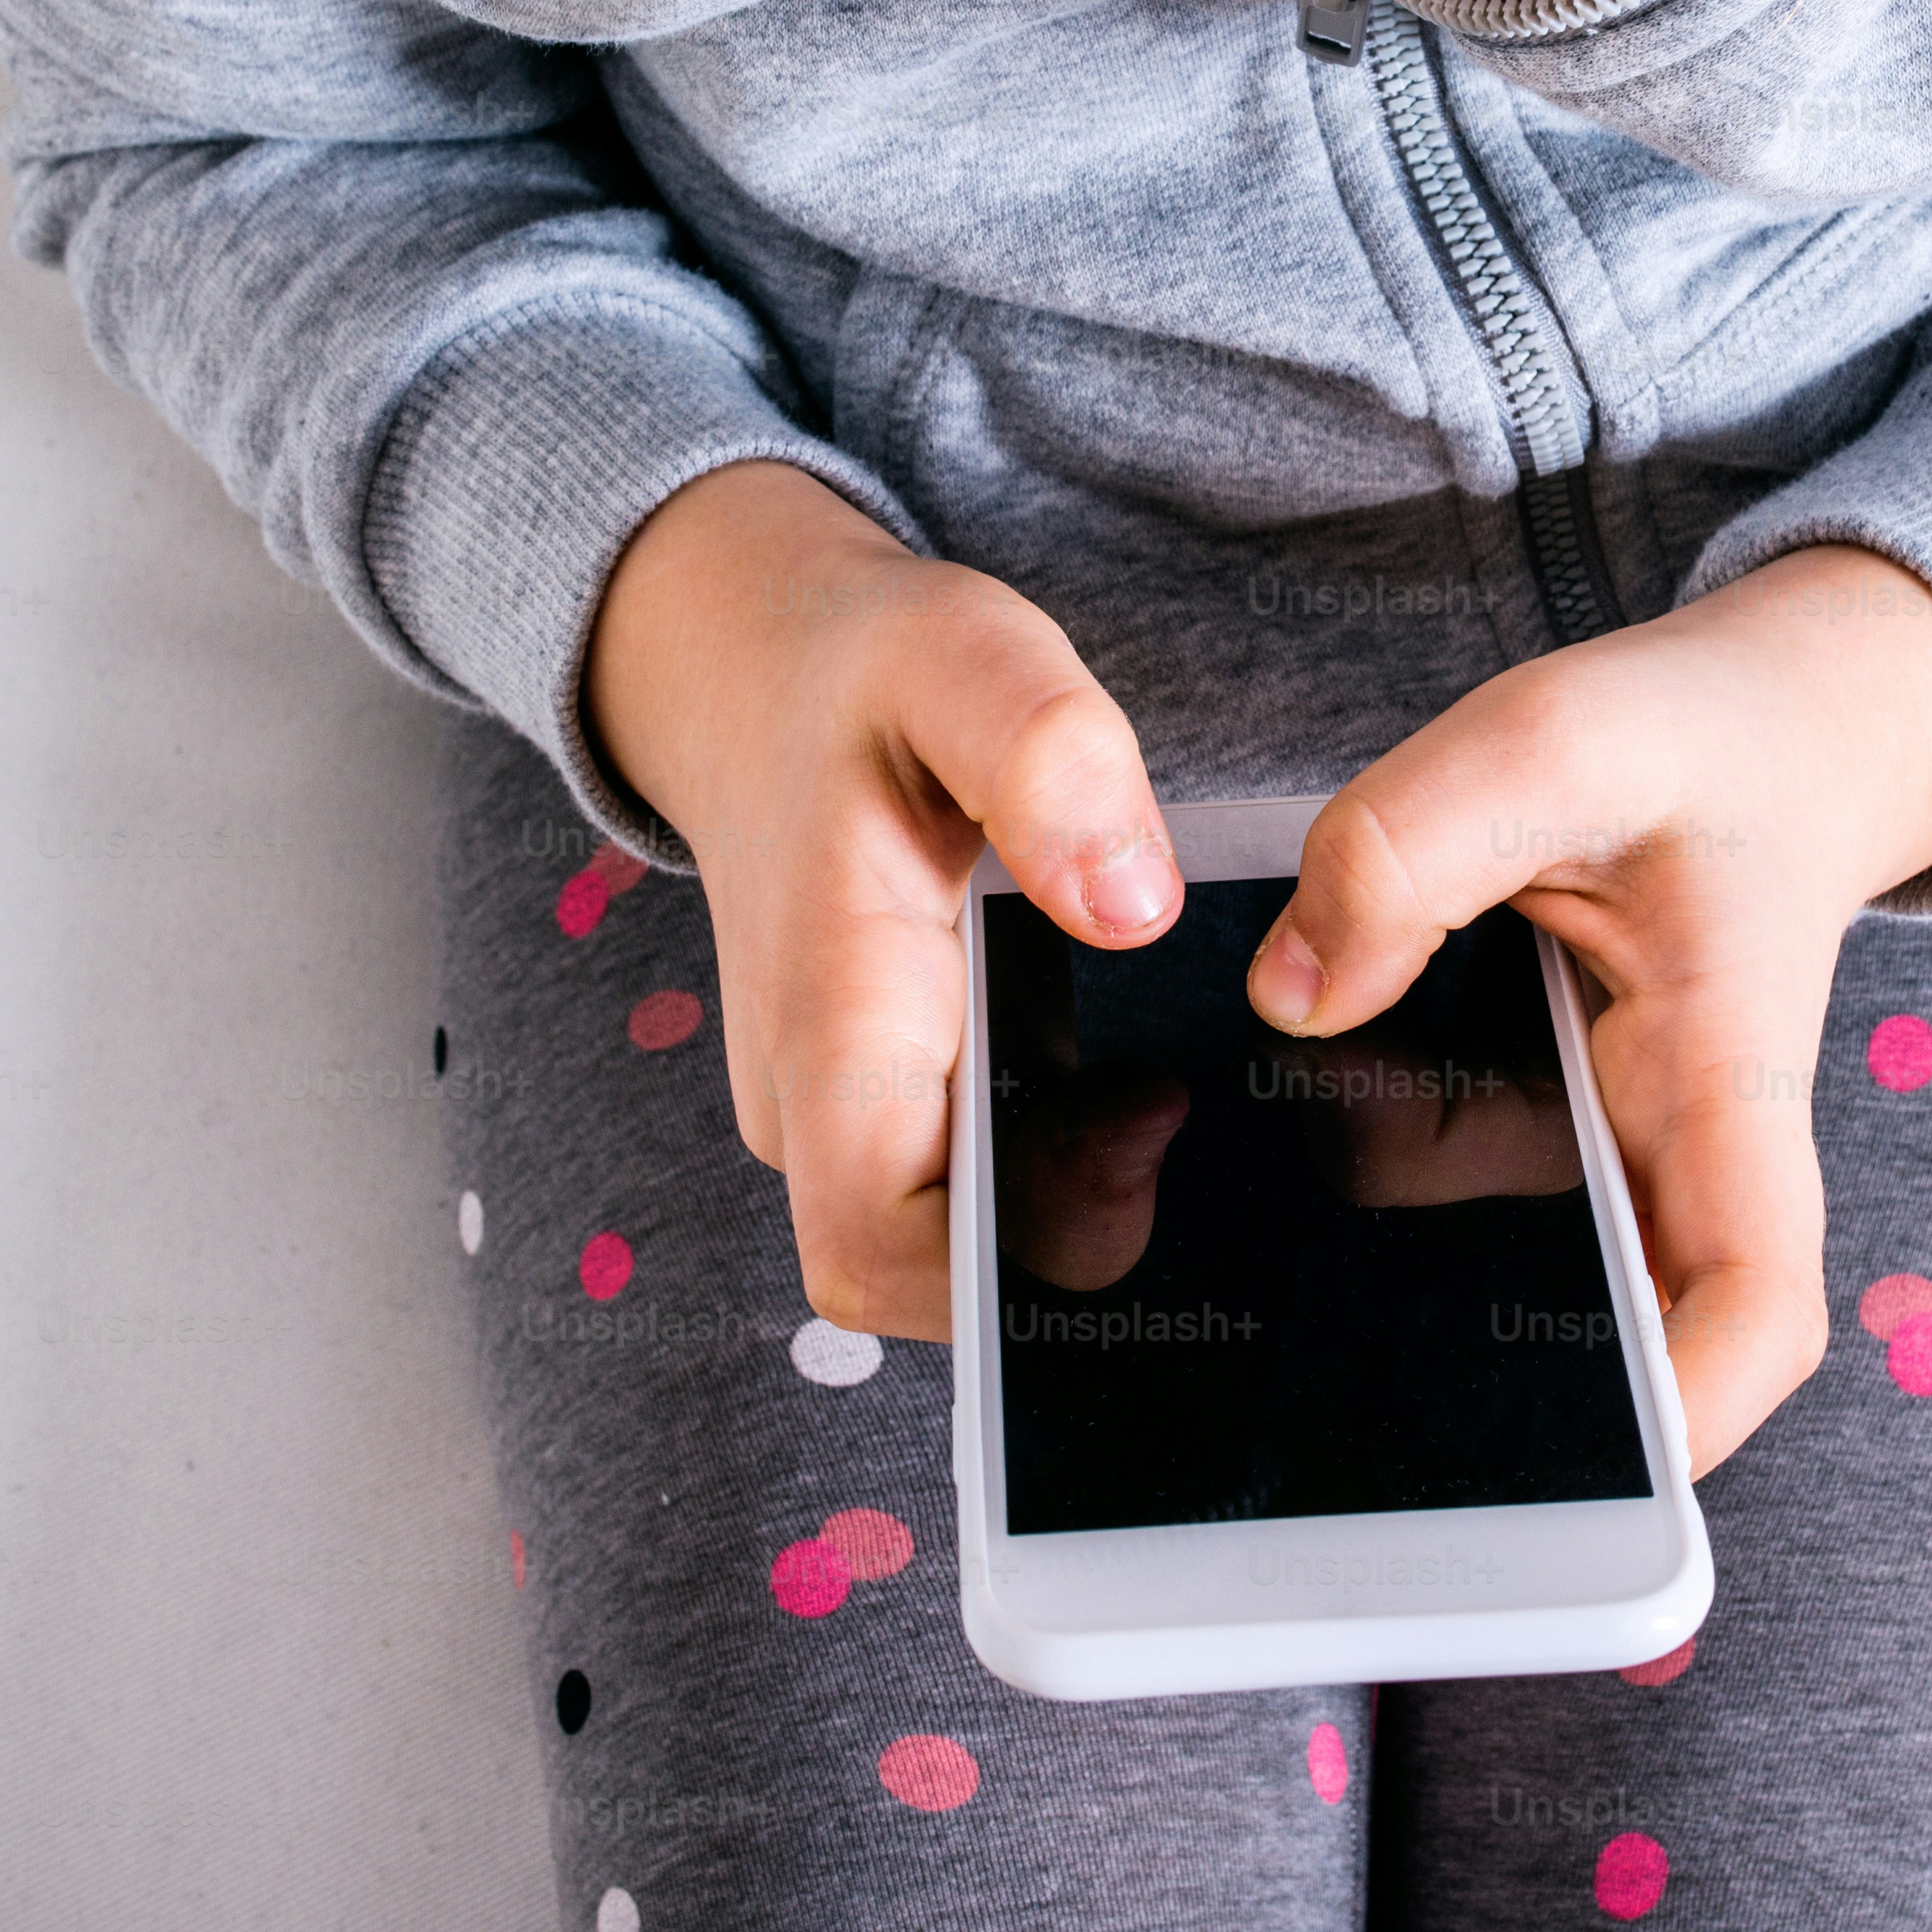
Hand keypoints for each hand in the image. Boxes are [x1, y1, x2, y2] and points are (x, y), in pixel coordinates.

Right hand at [582, 461, 1179, 1336]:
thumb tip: (1134, 907)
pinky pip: (980, 1188)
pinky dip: (1063, 1159)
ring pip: (966, 1243)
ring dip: (1077, 1197)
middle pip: (938, 1277)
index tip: (1138, 1128)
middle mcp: (818, 1103)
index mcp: (827, 1023)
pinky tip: (1134, 1074)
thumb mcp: (960, 654)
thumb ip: (1045, 756)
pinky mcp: (892, 1100)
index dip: (1011, 1258)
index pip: (877, 1252)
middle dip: (1075, 1235)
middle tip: (1174, 1101)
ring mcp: (850, 1113)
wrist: (756, 673)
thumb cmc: (858, 672)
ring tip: (1163, 1080)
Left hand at [1238, 543, 1931, 1476]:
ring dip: (1384, 1253)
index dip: (1687, 1407)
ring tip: (1262, 1194)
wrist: (1771, 727)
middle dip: (1487, 1393)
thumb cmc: (1701, 740)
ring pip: (1501, 1271)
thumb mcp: (1555, 738)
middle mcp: (1670, 1151)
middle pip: (1616, 1345)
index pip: (1754, 1304)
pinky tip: (1268, 1109)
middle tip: (1327, 1378)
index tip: (1587, 1455)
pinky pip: (1445, 1178)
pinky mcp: (1542, 1115)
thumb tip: (1291, 995)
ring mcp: (1604, 1147)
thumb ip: (1411, 849)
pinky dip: (1357, 1154)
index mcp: (1725, 1085)